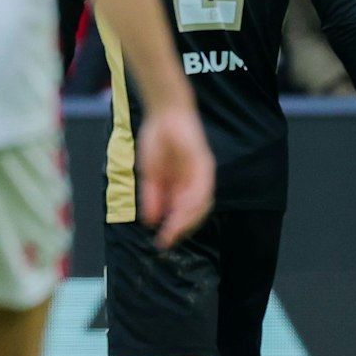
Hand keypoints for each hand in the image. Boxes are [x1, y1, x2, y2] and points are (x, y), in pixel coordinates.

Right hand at [135, 107, 214, 248]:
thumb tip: (150, 220)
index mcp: (181, 186)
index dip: (173, 229)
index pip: (183, 213)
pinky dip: (192, 202)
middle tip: (167, 241)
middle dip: (181, 228)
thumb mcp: (149, 175)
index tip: (162, 242)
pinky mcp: (205, 164)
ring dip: (187, 219)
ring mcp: (202, 174)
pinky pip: (202, 188)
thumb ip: (152, 197)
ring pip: (201, 204)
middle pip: (194, 213)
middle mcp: (194, 182)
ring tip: (173, 230)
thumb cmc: (156, 141)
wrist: (163, 114)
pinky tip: (179, 211)